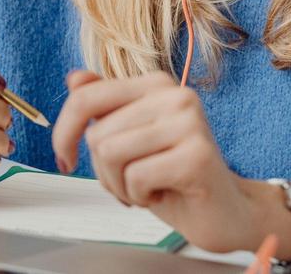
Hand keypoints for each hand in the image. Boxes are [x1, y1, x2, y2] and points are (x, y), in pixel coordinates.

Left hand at [52, 69, 290, 254]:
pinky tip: (163, 194)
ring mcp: (188, 121)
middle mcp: (174, 94)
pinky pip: (136, 178)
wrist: (226, 212)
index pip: (86, 97)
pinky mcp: (197, 154)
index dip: (64, 132)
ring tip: (148, 188)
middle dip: (104, 171)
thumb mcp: (131, 140)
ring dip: (120, 186)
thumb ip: (105, 107)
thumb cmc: (174, 177)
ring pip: (111, 154)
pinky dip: (140, 197)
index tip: (64, 159)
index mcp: (155, 84)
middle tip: (132, 182)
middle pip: (97, 134)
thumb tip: (75, 78)